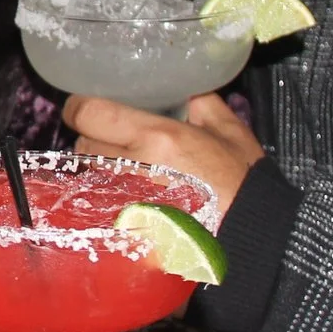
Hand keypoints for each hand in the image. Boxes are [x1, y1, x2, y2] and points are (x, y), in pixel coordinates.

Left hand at [59, 92, 264, 217]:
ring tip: (125, 171)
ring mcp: (126, 201)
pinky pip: (97, 205)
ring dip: (100, 170)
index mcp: (157, 137)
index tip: (85, 109)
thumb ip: (204, 105)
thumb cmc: (245, 186)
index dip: (80, 108)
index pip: (88, 113)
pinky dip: (105, 199)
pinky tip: (127, 199)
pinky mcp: (126, 228)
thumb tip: (185, 91)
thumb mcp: (231, 134)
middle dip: (94, 140)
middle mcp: (135, 167)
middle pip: (84, 145)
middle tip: (115, 141)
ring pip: (89, 176)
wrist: (252, 240)